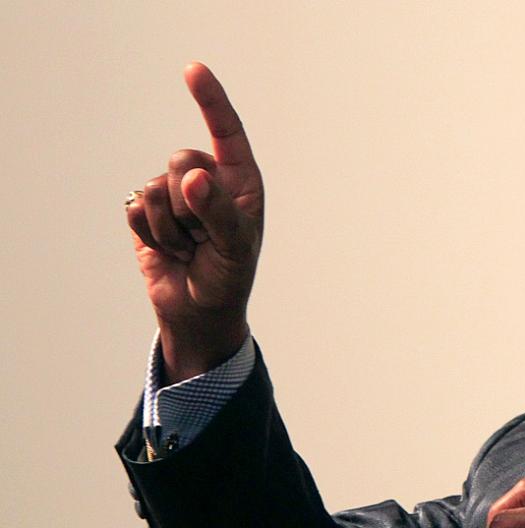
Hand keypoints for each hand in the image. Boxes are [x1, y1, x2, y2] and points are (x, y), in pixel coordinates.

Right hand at [125, 62, 262, 382]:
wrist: (199, 310)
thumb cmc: (229, 276)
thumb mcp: (235, 246)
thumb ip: (218, 210)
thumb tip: (193, 175)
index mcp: (240, 180)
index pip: (226, 131)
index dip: (209, 100)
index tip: (193, 70)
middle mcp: (207, 179)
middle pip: (180, 160)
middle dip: (188, 203)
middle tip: (204, 236)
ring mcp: (174, 194)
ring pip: (154, 188)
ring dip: (170, 228)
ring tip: (190, 248)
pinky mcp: (146, 211)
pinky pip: (134, 208)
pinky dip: (150, 235)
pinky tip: (168, 250)